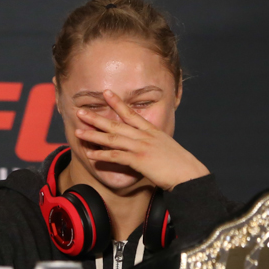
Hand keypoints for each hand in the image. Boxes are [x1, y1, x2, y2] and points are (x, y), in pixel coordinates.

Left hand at [74, 89, 209, 189]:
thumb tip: (149, 147)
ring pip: (113, 139)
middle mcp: (146, 136)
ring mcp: (142, 147)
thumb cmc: (181, 165)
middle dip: (97, 118)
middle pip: (117, 124)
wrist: (190, 175)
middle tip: (80, 111)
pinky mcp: (139, 160)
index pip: (132, 114)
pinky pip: (116, 156)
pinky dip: (102, 155)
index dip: (118, 103)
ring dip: (94, 135)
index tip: (106, 93)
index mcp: (153, 131)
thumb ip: (156, 145)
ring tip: (78, 131)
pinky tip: (90, 154)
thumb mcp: (168, 148)